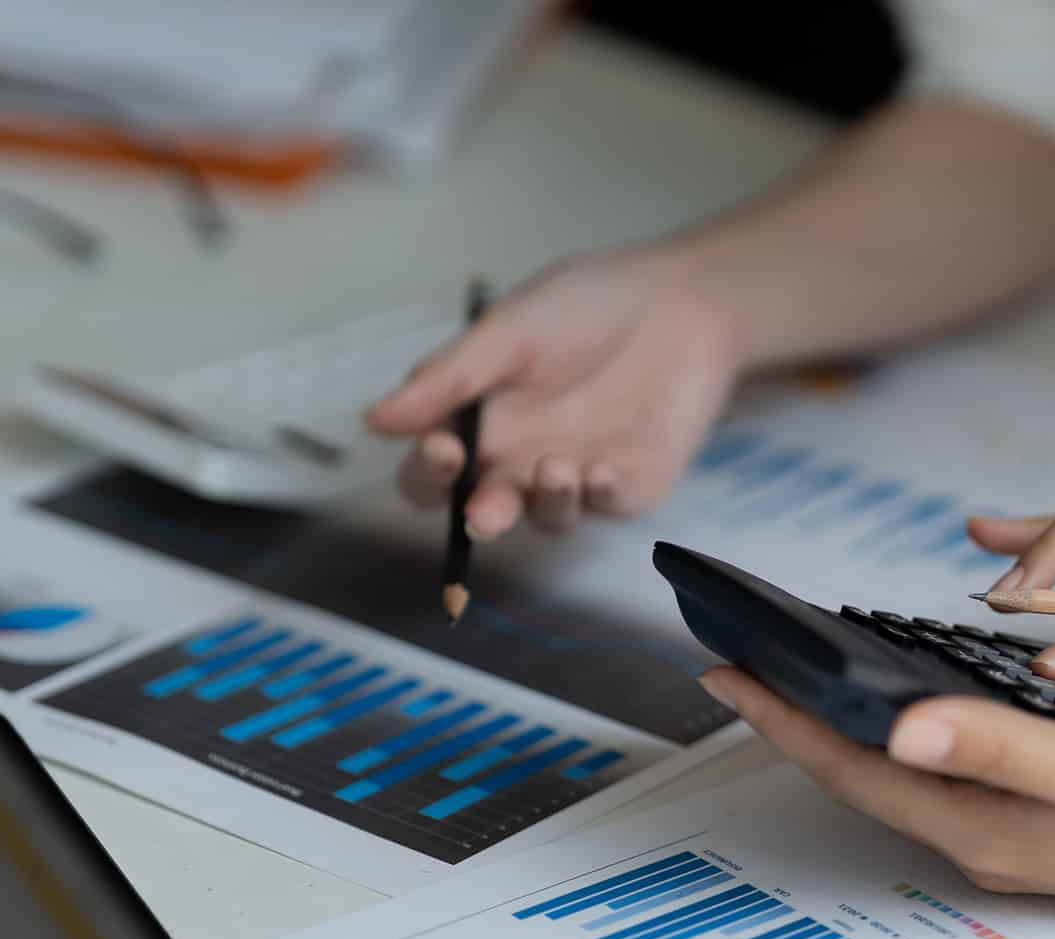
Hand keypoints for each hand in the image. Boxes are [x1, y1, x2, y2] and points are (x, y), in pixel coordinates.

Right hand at [366, 246, 741, 537]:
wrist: (678, 300)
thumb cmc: (587, 305)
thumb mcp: (508, 330)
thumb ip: (449, 378)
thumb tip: (374, 422)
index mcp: (480, 422)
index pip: (435, 472)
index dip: (429, 473)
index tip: (443, 448)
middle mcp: (521, 458)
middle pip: (484, 509)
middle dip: (482, 515)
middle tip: (486, 510)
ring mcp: (576, 476)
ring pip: (547, 520)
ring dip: (546, 504)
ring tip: (558, 467)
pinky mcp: (630, 484)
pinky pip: (608, 506)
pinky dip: (601, 495)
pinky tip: (601, 469)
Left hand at [700, 667, 1054, 930]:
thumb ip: (996, 748)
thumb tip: (893, 730)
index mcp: (984, 826)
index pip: (855, 769)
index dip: (785, 720)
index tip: (724, 671)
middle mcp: (986, 835)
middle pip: (864, 774)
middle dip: (798, 722)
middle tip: (744, 668)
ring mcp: (1016, 828)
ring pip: (904, 771)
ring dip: (847, 726)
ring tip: (804, 681)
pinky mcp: (1047, 811)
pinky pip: (949, 766)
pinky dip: (910, 728)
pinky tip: (911, 703)